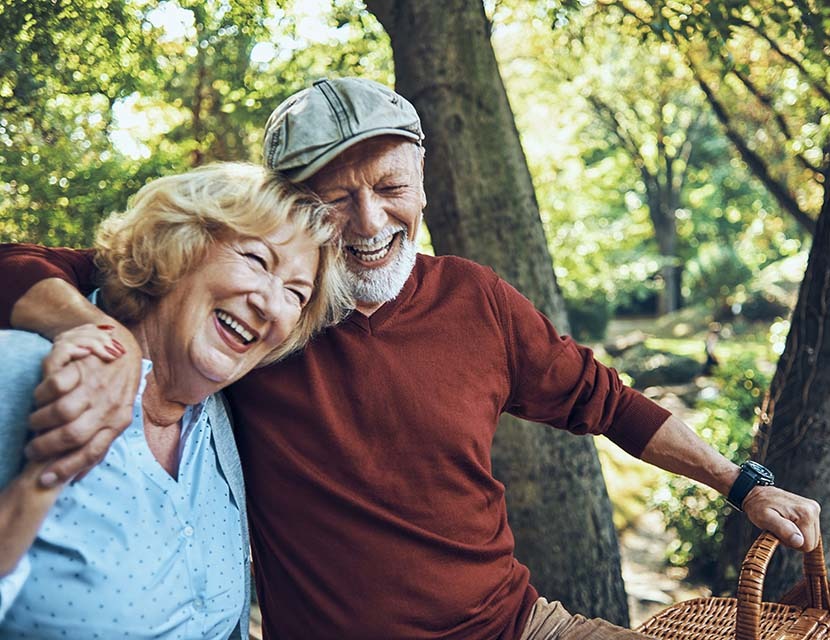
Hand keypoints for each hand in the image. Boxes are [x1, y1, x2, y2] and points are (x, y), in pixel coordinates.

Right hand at [25, 325, 141, 486]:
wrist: (123, 349)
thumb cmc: (114, 390)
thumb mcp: (114, 417)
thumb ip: (99, 443)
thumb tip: (77, 478)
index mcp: (118, 422)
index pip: (92, 452)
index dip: (65, 469)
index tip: (43, 479)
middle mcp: (109, 406)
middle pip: (72, 434)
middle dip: (45, 447)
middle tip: (31, 449)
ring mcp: (97, 385)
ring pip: (62, 411)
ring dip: (40, 421)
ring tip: (34, 422)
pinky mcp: (84, 366)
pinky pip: (55, 384)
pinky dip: (41, 394)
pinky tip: (39, 398)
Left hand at [742, 485, 820, 550]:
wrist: (757, 493)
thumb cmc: (758, 506)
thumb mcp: (765, 518)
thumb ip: (783, 530)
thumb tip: (799, 541)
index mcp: (805, 513)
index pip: (807, 545)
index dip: (790, 543)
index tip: (778, 531)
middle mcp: (813, 509)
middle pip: (811, 542)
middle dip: (793, 540)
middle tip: (779, 527)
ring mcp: (813, 509)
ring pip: (810, 537)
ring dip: (795, 535)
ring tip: (781, 523)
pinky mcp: (811, 510)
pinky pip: (809, 531)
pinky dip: (797, 530)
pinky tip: (787, 521)